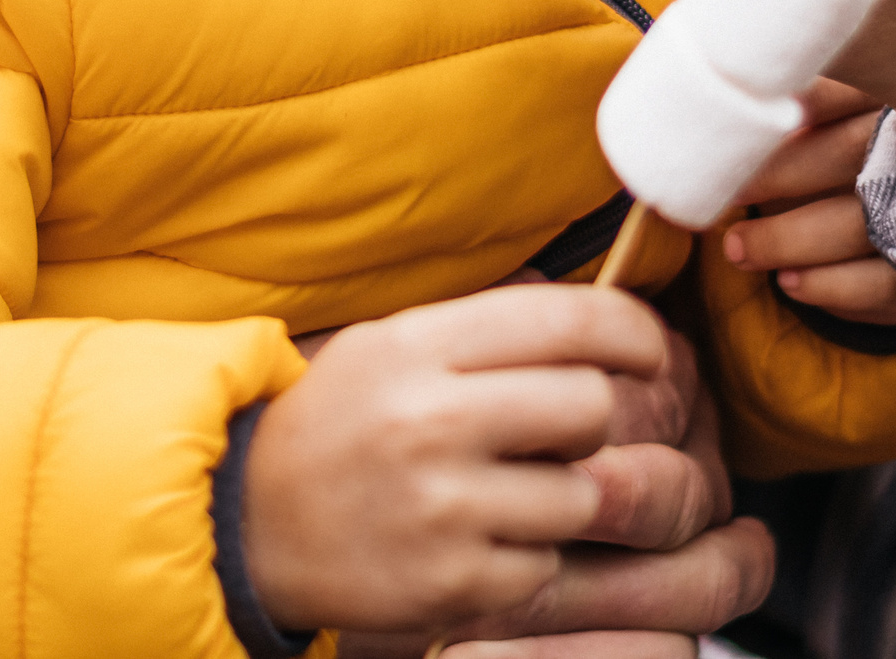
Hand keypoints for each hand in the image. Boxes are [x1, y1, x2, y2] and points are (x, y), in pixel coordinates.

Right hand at [331, 330, 771, 656]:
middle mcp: (432, 421)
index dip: (632, 329)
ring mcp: (443, 508)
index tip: (650, 346)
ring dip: (561, 495)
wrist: (245, 523)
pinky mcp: (452, 583)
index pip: (569, 320)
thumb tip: (598, 313)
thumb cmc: (336, 423)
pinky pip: (545, 565)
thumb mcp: (391, 344)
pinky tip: (475, 540)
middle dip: (586, 420)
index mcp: (420, 347)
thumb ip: (486, 329)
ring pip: (582, 494)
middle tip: (553, 431)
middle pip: (590, 406)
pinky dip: (526, 557)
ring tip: (505, 491)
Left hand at [719, 80, 895, 325]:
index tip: (745, 118)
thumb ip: (798, 103)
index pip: (852, 87)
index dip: (805, 100)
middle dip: (779, 174)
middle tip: (725, 191)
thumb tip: (726, 103)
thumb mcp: (840, 117)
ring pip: (862, 226)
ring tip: (737, 248)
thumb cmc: (856, 155)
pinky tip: (788, 281)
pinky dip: (830, 286)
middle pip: (852, 152)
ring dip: (789, 240)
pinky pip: (883, 285)